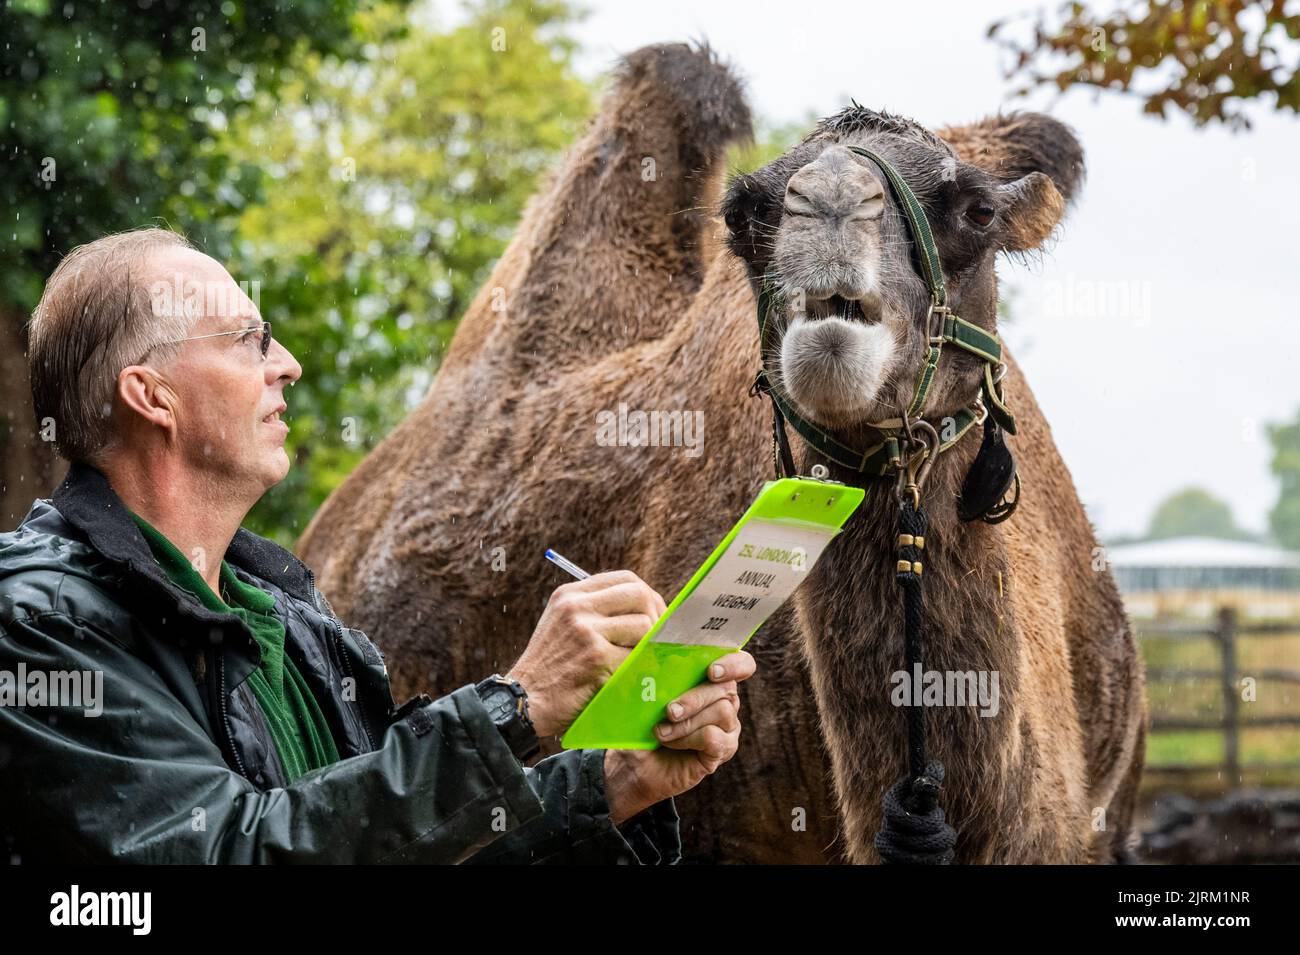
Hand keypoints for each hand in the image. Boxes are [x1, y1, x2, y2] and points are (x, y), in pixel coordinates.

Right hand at [507, 570, 666, 737]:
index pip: (625, 578)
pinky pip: (636, 656)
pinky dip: (640, 668)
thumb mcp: (562, 624)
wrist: (525, 701)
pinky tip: (631, 676)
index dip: (648, 595)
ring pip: (644, 625)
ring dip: (648, 645)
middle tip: (658, 636)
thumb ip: (594, 610)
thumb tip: (645, 606)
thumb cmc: (550, 668)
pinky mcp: (596, 657)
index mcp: (570, 595)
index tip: (655, 614)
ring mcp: (586, 631)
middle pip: (639, 594)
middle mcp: (577, 607)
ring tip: (639, 659)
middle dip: (657, 615)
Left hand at [603, 650, 755, 824]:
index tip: (711, 671)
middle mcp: (724, 698)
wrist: (634, 759)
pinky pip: (715, 738)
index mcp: (711, 676)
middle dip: (696, 698)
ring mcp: (727, 726)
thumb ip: (652, 669)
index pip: (741, 663)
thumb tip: (652, 655)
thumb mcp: (643, 690)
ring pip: (722, 711)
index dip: (733, 664)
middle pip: (727, 687)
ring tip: (661, 731)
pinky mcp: (723, 750)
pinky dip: (689, 739)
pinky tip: (671, 743)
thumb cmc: (641, 717)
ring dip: (687, 722)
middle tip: (670, 710)